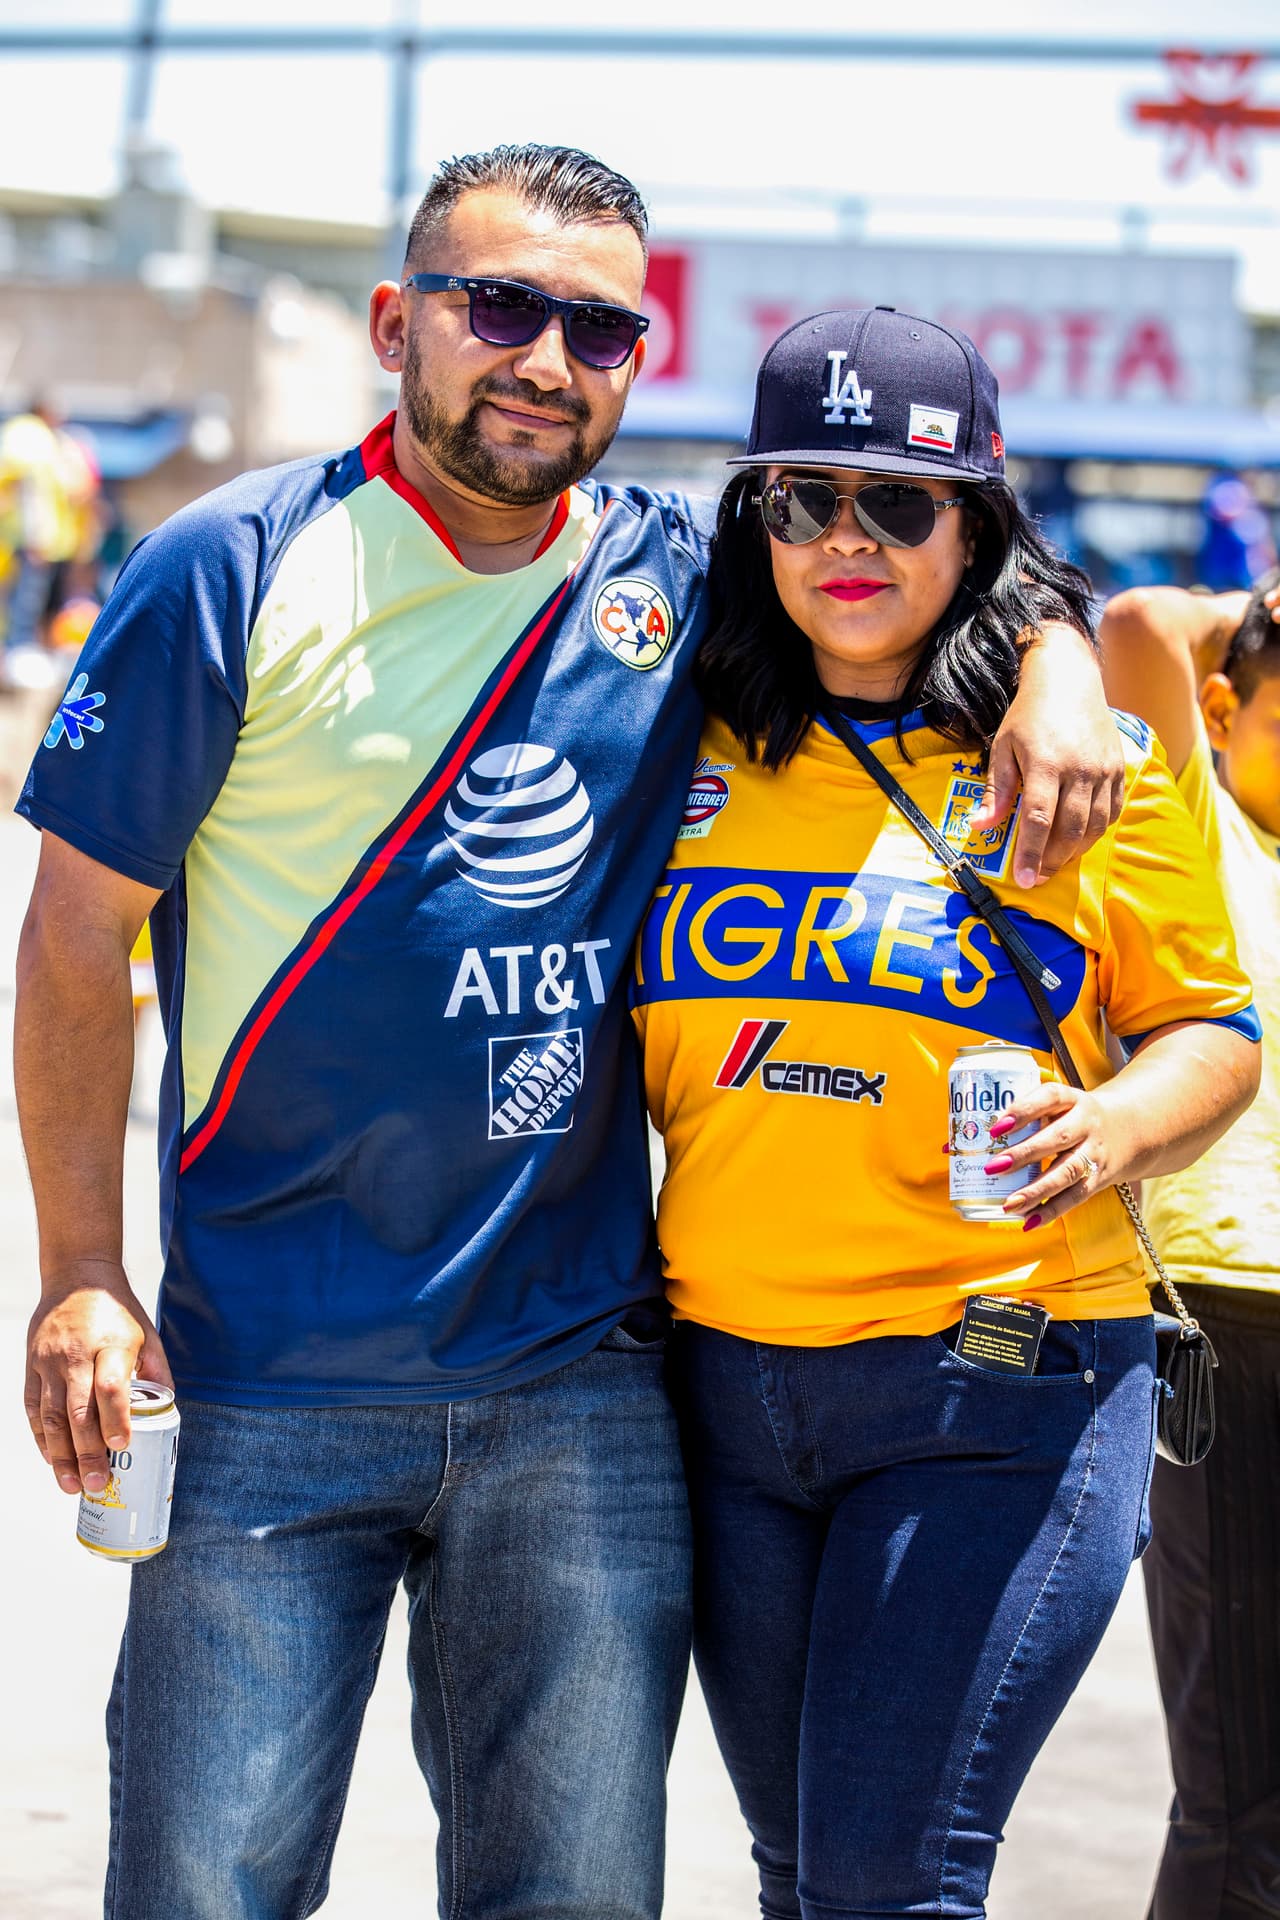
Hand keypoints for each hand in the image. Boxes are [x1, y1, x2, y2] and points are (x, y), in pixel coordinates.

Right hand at [25, 1259, 172, 1495]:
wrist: (76, 1277)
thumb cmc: (118, 1311)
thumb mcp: (147, 1334)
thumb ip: (157, 1373)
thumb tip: (166, 1412)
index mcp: (111, 1343)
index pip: (110, 1386)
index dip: (115, 1418)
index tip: (121, 1446)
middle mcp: (75, 1354)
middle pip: (77, 1409)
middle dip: (86, 1451)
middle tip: (96, 1483)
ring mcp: (48, 1361)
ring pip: (51, 1415)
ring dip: (60, 1455)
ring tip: (71, 1485)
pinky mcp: (31, 1366)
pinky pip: (33, 1408)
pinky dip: (41, 1437)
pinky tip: (52, 1459)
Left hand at [971, 624, 1124, 888]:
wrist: (1069, 680)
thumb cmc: (1029, 716)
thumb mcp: (1003, 748)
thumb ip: (995, 791)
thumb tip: (979, 826)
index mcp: (1046, 763)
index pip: (1039, 820)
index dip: (1031, 854)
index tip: (1024, 879)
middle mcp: (1080, 769)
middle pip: (1070, 830)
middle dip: (1052, 860)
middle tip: (1037, 877)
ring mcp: (1104, 770)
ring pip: (1095, 826)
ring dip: (1075, 851)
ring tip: (1055, 862)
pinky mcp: (1119, 770)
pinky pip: (1112, 812)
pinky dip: (1096, 832)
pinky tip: (1079, 839)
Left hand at [977, 1080, 1125, 1229]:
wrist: (1130, 1128)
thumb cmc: (1068, 1116)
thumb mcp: (1052, 1106)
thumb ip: (1010, 1120)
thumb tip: (949, 1146)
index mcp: (1070, 1098)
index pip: (1049, 1097)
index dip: (1023, 1110)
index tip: (997, 1125)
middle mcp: (1086, 1122)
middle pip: (1056, 1138)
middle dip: (1024, 1154)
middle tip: (993, 1167)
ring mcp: (1095, 1151)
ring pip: (1067, 1171)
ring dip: (1037, 1190)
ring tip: (1009, 1204)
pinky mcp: (1099, 1177)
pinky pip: (1076, 1196)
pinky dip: (1052, 1210)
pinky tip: (1029, 1221)